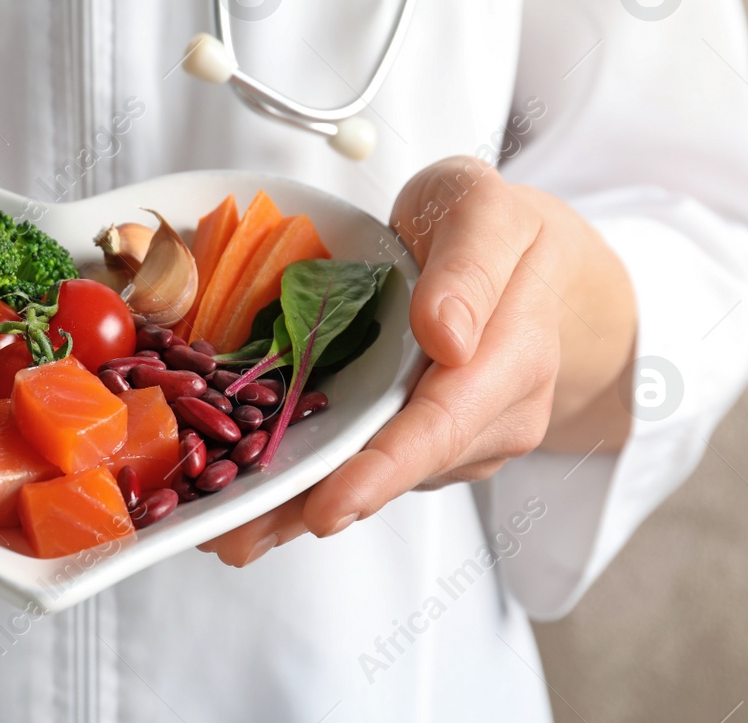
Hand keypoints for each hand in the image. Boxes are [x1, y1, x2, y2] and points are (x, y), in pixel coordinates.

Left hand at [200, 156, 634, 566]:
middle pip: (400, 470)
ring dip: (301, 509)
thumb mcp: (482, 210)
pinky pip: (368, 462)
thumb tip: (446, 337)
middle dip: (318, 504)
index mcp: (513, 358)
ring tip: (226, 533)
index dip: (383, 471)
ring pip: (377, 477)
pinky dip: (311, 482)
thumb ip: (468, 268)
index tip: (328, 507)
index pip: (443, 425)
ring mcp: (459, 435)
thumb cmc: (490, 222)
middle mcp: (493, 415)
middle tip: (236, 536)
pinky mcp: (424, 437)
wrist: (520, 251)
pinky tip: (252, 501)